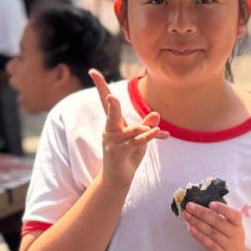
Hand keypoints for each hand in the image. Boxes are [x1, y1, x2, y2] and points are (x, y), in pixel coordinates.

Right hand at [91, 69, 165, 189]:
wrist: (119, 179)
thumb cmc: (128, 155)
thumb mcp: (140, 138)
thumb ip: (146, 126)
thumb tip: (156, 114)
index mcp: (113, 123)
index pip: (105, 101)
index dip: (100, 86)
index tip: (92, 71)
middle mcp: (109, 130)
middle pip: (111, 113)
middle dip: (112, 105)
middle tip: (111, 97)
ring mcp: (112, 143)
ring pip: (131, 131)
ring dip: (145, 131)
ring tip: (157, 131)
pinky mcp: (118, 154)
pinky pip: (136, 143)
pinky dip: (148, 137)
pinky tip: (158, 132)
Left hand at [181, 201, 250, 250]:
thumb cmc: (231, 239)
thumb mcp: (232, 227)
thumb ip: (221, 217)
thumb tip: (200, 207)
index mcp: (238, 224)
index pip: (234, 215)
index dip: (223, 209)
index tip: (211, 204)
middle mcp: (235, 234)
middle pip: (217, 222)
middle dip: (201, 212)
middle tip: (189, 206)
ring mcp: (228, 245)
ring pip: (210, 232)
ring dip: (196, 222)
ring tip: (186, 215)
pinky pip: (207, 243)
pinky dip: (198, 235)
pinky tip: (191, 228)